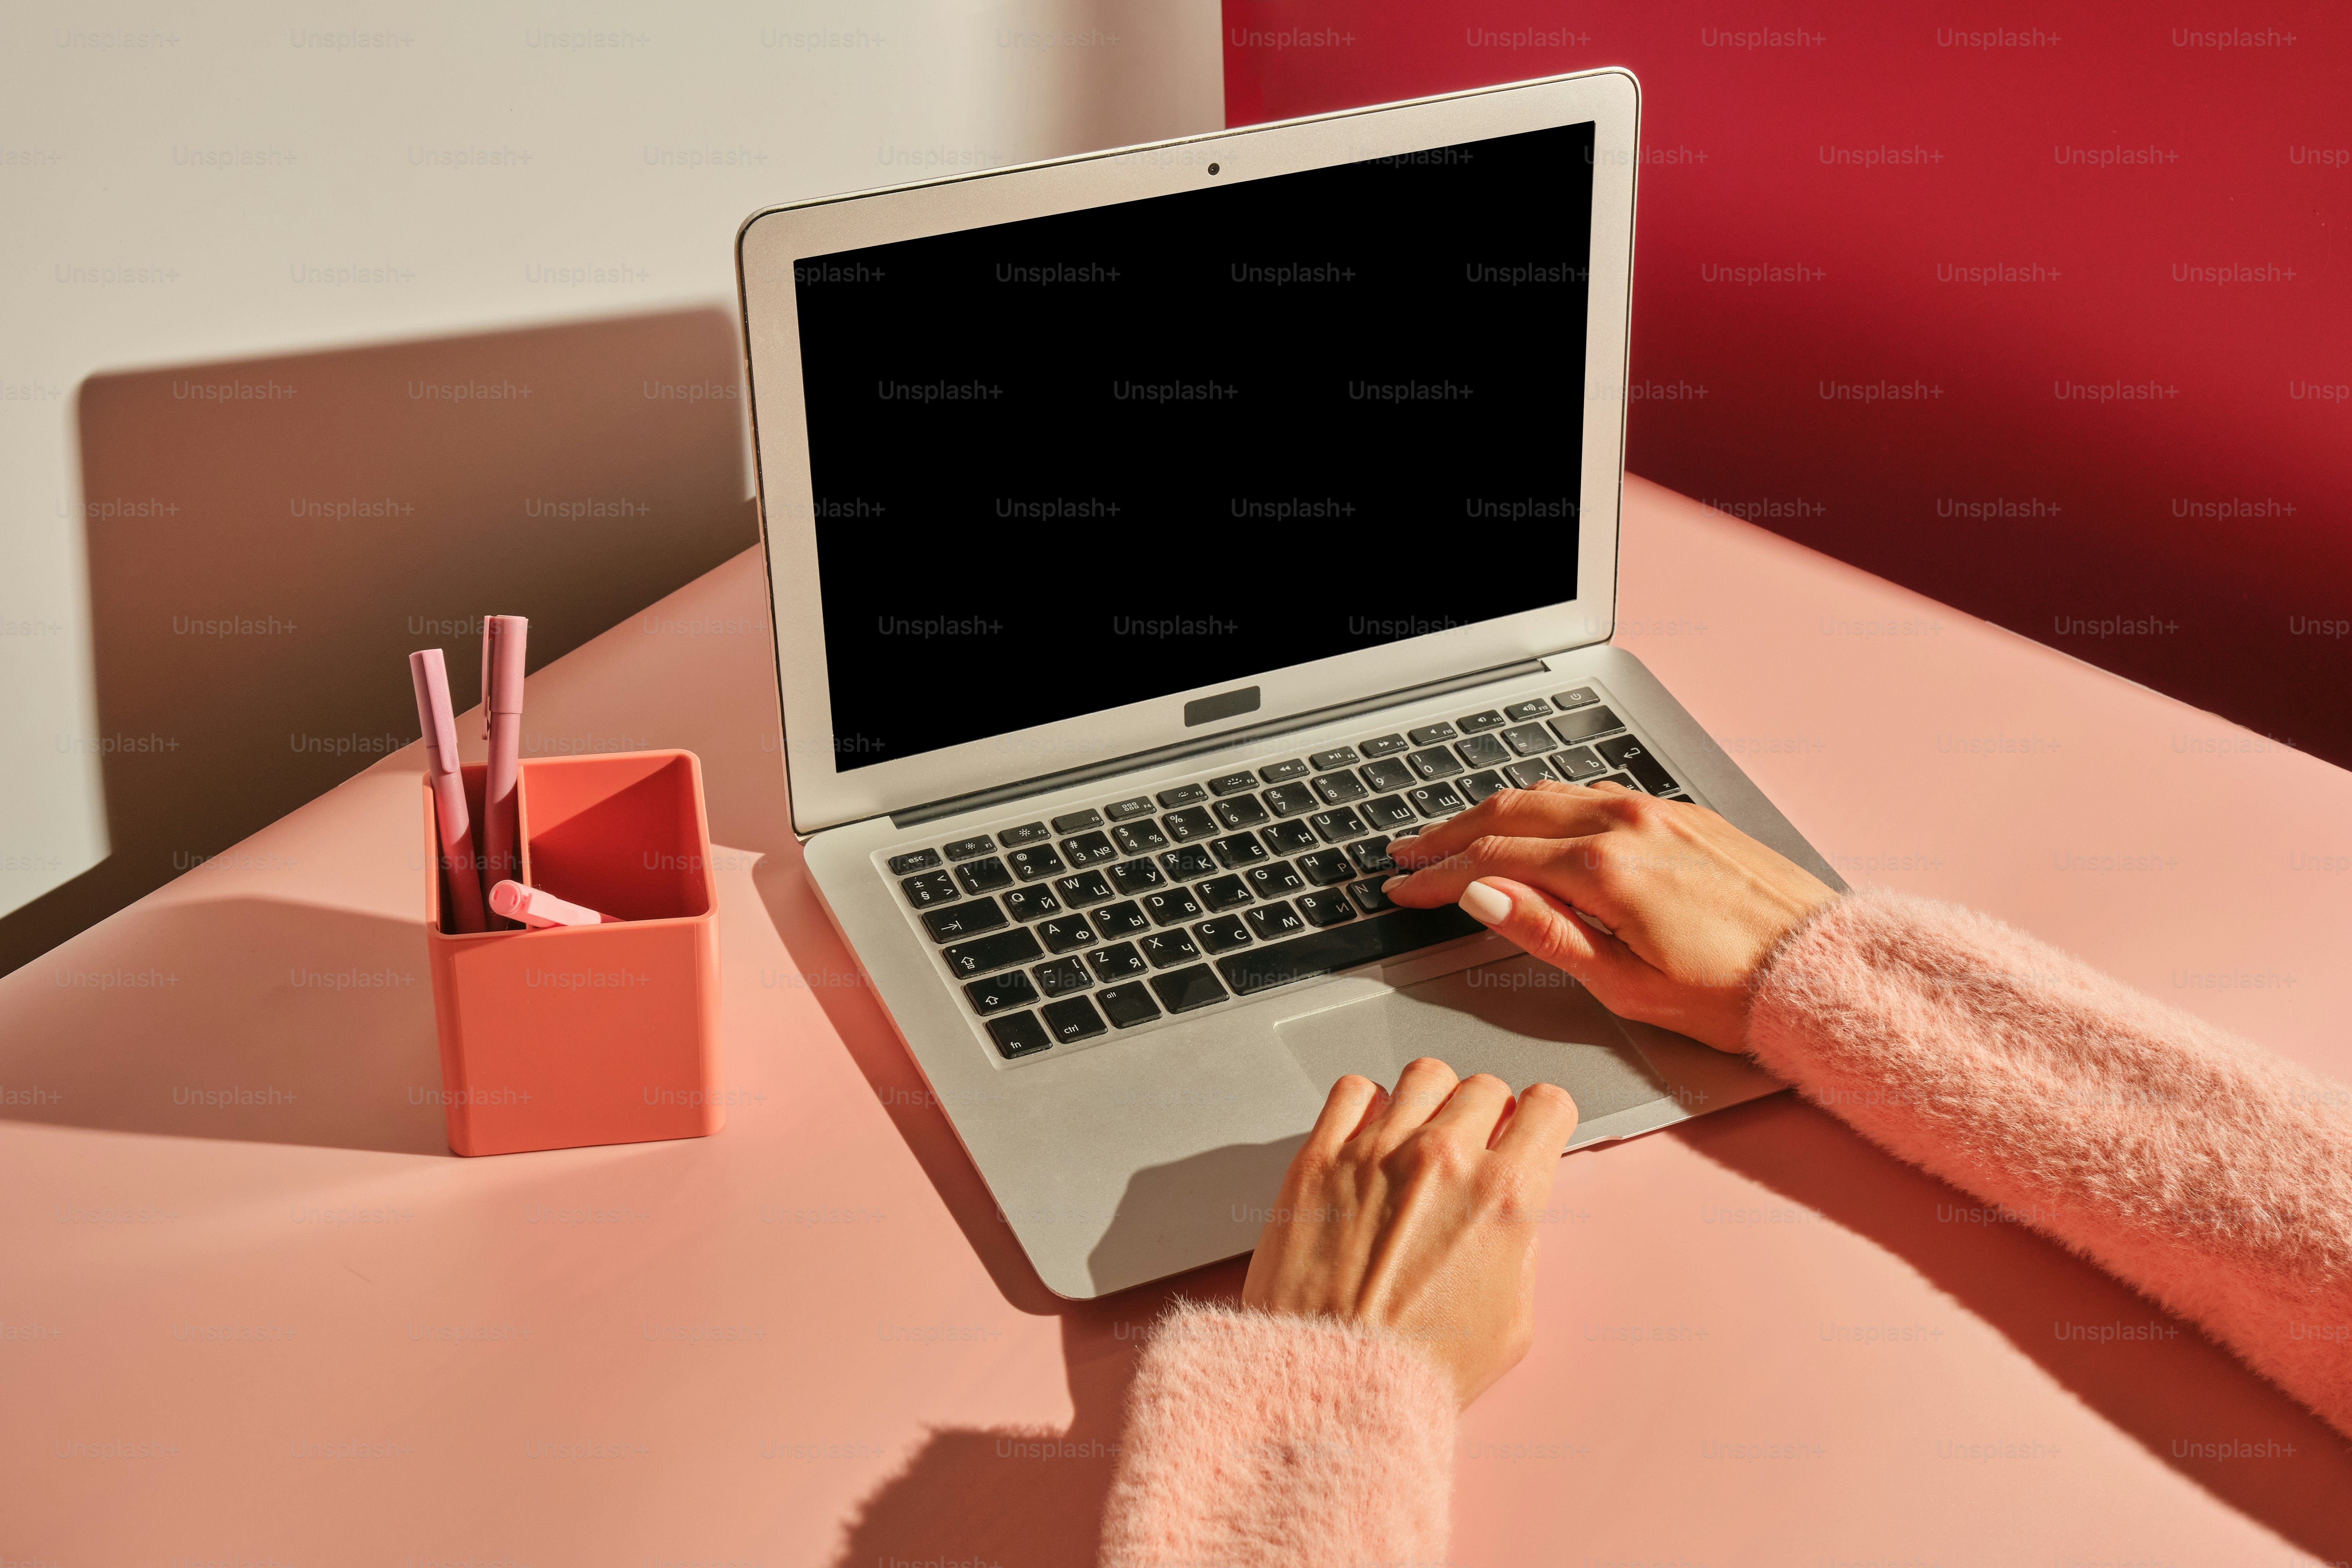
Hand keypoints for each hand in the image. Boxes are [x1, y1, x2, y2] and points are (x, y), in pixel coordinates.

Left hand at [1241, 1060, 1578, 1409]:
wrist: (1332, 1384)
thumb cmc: (1418, 1367)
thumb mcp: (1513, 1319)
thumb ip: (1519, 1244)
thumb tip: (1512, 1209)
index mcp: (1504, 1196)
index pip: (1547, 1105)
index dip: (1540, 1120)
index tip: (1527, 1132)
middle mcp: (1444, 1159)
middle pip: (1484, 1087)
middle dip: (1484, 1117)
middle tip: (1468, 1154)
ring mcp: (1377, 1151)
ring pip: (1424, 1076)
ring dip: (1429, 1103)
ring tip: (1417, 1142)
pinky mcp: (1319, 1157)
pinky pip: (1353, 1090)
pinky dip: (1365, 1105)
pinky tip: (1367, 1139)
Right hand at [1381, 780, 1837, 1051]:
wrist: (1824, 971)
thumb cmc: (1733, 993)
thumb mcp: (1625, 983)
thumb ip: (1546, 932)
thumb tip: (1481, 896)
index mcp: (1607, 868)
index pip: (1494, 861)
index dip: (1438, 877)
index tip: (1404, 890)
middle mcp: (1630, 824)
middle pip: (1513, 812)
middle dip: (1450, 833)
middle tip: (1408, 853)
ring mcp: (1660, 811)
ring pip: (1552, 793)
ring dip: (1495, 813)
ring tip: (1456, 835)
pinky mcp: (1684, 814)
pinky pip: (1594, 794)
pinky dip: (1546, 805)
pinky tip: (1534, 823)